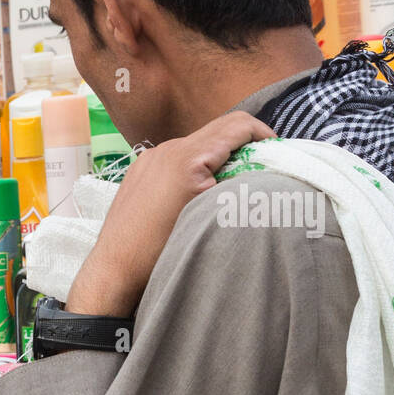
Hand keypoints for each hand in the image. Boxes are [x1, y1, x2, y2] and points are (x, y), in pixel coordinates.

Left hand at [65, 112, 274, 316]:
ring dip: (220, 156)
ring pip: (199, 143)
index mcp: (187, 157)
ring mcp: (150, 158)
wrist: (116, 269)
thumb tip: (264, 175)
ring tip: (231, 186)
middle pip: (219, 130)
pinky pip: (177, 156)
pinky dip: (197, 165)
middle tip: (261, 170)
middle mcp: (166, 149)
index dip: (264, 135)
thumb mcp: (210, 218)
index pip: (238, 125)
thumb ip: (238, 187)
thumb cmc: (162, 251)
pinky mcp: (140, 169)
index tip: (277, 155)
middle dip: (244, 145)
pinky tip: (201, 192)